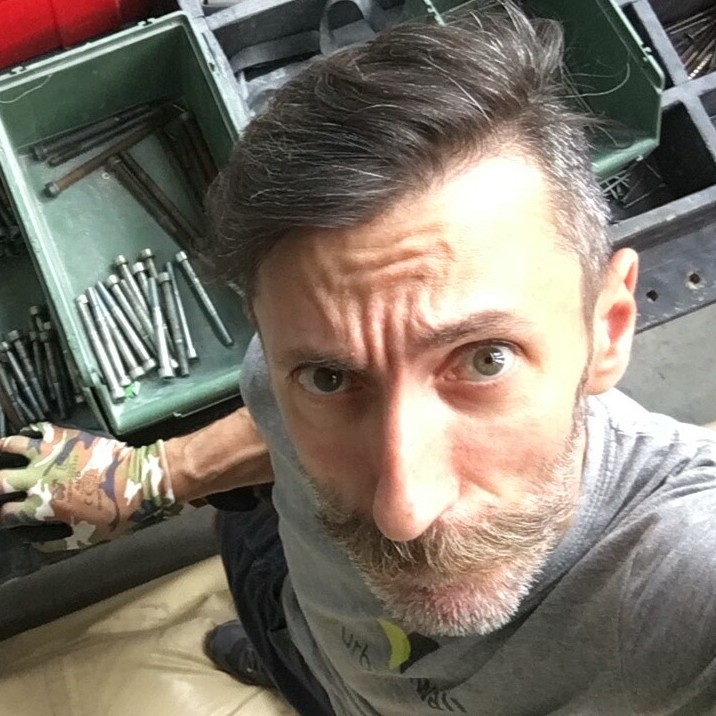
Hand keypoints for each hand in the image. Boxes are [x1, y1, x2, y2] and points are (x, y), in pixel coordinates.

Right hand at [0, 422, 179, 551]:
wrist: (138, 480)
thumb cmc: (115, 514)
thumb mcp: (85, 538)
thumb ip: (56, 542)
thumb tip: (37, 542)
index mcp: (40, 507)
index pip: (6, 514)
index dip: (5, 516)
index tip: (8, 515)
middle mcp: (37, 479)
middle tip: (1, 486)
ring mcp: (49, 454)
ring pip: (12, 446)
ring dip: (3, 450)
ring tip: (1, 450)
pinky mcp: (64, 436)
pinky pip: (39, 429)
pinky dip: (30, 432)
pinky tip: (30, 435)